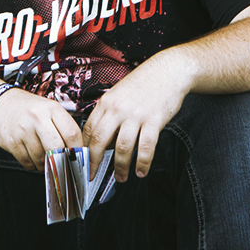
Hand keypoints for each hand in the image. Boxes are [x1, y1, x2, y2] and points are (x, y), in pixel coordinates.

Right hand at [0, 87, 84, 170]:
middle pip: (57, 148)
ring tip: (43, 157)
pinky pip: (27, 162)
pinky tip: (31, 156)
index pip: (72, 133)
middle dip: (61, 160)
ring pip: (42, 158)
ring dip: (45, 164)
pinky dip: (32, 165)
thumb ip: (61, 126)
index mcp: (51, 108)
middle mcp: (37, 118)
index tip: (78, 158)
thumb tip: (75, 152)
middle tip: (63, 165)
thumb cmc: (25, 108)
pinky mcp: (11, 142)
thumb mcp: (46, 108)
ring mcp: (23, 130)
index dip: (78, 149)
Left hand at [82, 53, 191, 180]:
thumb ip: (109, 115)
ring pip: (122, 148)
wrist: (168, 71)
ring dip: (120, 167)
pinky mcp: (154, 121)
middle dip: (94, 162)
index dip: (83, 149)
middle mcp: (118, 109)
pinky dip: (142, 163)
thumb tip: (104, 141)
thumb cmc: (143, 83)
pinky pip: (145, 148)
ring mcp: (136, 115)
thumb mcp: (119, 94)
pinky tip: (141, 172)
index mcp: (106, 102)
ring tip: (121, 178)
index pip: (89, 129)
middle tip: (91, 176)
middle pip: (100, 141)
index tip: (82, 162)